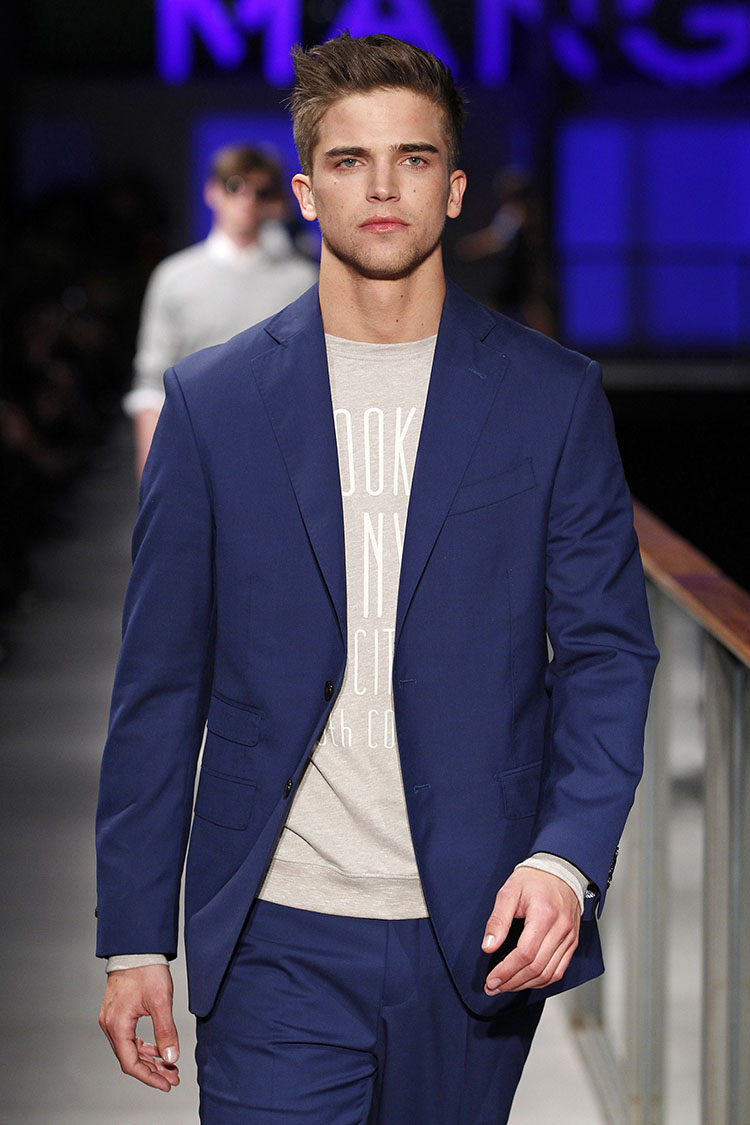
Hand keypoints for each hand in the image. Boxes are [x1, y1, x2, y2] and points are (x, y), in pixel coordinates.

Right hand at [98, 964, 179, 1091]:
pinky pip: (129, 1038)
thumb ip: (165, 1031)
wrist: (137, 948)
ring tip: (169, 1066)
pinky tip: (157, 1050)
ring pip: (129, 1049)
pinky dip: (143, 1047)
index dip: (149, 1077)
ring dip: (149, 1059)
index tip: (166, 1084)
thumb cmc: (146, 970)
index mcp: (117, 1024)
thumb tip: (171, 1057)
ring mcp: (111, 1019)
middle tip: (173, 1077)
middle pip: (129, 1058)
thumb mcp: (161, 1001)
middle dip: (152, 1070)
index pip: (130, 1063)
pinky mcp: (117, 1012)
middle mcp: (110, 1024)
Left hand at [481, 867, 579, 993]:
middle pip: (536, 967)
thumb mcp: (509, 892)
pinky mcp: (572, 943)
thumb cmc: (534, 880)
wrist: (561, 871)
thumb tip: (488, 946)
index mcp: (544, 915)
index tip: (491, 980)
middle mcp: (560, 929)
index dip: (506, 971)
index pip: (525, 953)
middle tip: (493, 987)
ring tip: (506, 986)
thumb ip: (498, 920)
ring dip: (525, 985)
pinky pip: (559, 970)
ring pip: (549, 974)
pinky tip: (526, 981)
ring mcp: (569, 938)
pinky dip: (542, 981)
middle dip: (512, 982)